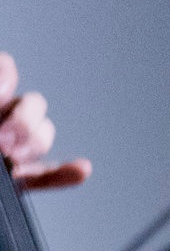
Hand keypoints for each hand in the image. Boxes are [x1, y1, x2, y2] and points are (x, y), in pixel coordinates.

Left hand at [0, 55, 91, 189]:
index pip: (5, 69)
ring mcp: (9, 149)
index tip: (0, 97)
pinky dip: (64, 174)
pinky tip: (80, 169)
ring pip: (41, 138)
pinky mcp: (16, 181)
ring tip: (9, 158)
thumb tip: (5, 93)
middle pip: (34, 105)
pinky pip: (45, 176)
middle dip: (23, 124)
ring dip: (34, 146)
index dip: (6, 77)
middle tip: (1, 139)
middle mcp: (0, 118)